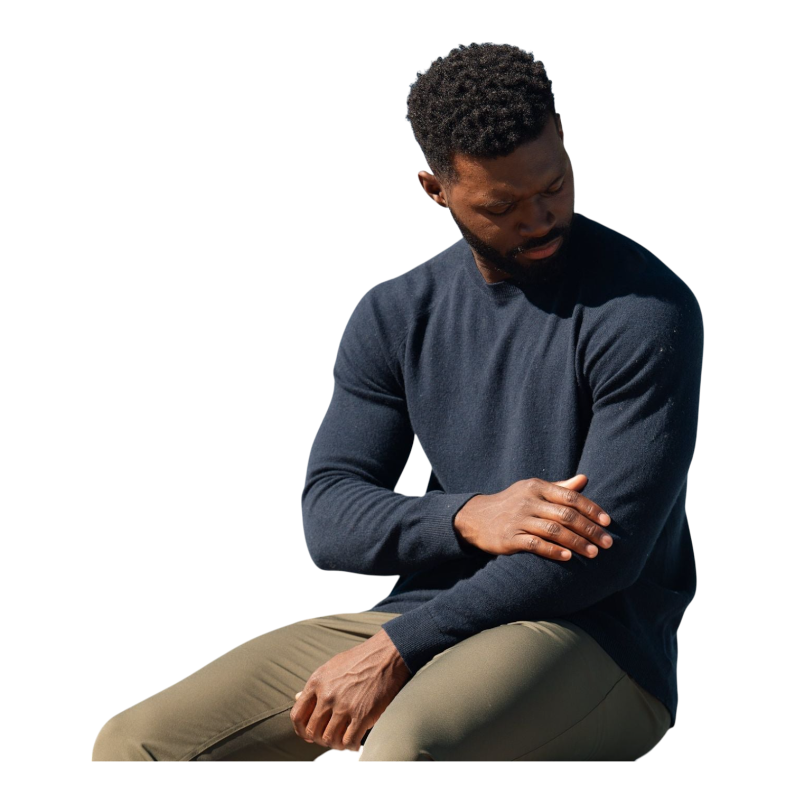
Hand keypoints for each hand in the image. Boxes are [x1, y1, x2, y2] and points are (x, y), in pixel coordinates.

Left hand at [290, 628, 410, 754]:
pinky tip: (356, 744)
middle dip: (320, 739)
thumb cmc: (360, 659)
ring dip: (336, 745)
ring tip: (344, 742)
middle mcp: (327, 695)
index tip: (309, 735)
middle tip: (330, 738)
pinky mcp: (362, 715)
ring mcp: (344, 706)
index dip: (302, 730)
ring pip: (329, 739)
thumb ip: (315, 684)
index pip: (297, 716)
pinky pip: (349, 742)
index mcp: (317, 682)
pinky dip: (351, 747)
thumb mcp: (332, 666)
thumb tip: (297, 698)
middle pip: (313, 731)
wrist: (387, 655)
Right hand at [453, 474, 613, 561]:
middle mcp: (528, 500)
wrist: (476, 517)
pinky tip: (567, 557)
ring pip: (553, 530)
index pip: (570, 497)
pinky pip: (535, 544)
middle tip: (607, 543)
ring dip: (576, 542)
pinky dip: (552, 550)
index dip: (591, 509)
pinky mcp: (509, 537)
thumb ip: (559, 487)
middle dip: (589, 529)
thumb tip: (584, 479)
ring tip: (593, 553)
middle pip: (565, 514)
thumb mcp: (532, 490)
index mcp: (537, 487)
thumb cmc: (512, 503)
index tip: (607, 522)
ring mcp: (518, 519)